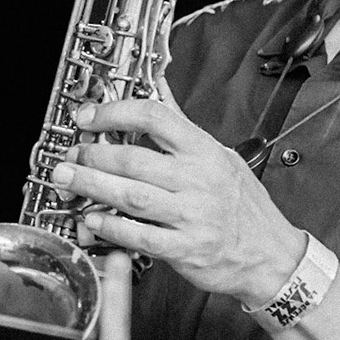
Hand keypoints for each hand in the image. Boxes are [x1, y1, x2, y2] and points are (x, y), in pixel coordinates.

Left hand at [50, 98, 305, 306]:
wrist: (271, 255)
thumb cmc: (243, 205)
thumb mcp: (220, 155)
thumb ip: (182, 125)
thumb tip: (156, 85)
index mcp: (204, 151)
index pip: (156, 118)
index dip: (116, 113)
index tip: (89, 117)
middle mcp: (198, 180)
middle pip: (135, 159)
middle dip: (93, 154)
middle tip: (70, 154)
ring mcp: (192, 216)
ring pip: (132, 196)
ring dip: (93, 186)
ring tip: (67, 179)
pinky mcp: (186, 249)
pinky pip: (141, 236)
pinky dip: (112, 227)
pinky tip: (91, 218)